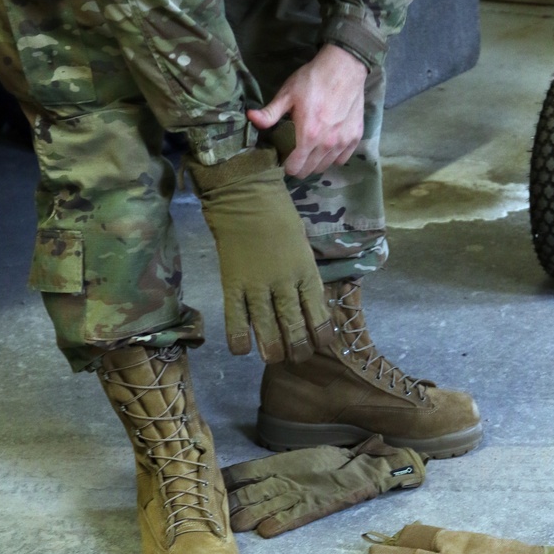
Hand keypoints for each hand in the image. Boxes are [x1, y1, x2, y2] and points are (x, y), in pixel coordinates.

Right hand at [187, 147, 327, 361]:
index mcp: (307, 273)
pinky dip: (239, 339)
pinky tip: (241, 349)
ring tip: (273, 358)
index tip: (318, 344)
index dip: (320, 335)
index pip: (319, 314)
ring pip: (268, 329)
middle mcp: (286, 284)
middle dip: (298, 349)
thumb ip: (303, 277)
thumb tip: (304, 305)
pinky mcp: (233, 285)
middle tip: (296, 358)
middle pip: (295, 327)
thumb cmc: (279, 216)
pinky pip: (236, 320)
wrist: (246, 195)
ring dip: (273, 350)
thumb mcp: (303, 247)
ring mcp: (258, 287)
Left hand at [248, 44, 367, 177]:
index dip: (287, 165)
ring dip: (316, 162)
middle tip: (296, 152)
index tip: (284, 156)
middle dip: (300, 166)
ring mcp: (342, 143)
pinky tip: (328, 145)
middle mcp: (326, 145)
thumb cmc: (313, 79)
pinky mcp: (355, 138)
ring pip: (325, 166)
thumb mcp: (288, 94)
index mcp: (307, 136)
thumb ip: (270, 112)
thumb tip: (250, 118)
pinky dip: (333, 156)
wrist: (344, 67)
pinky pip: (341, 159)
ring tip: (311, 149)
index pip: (295, 168)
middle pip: (309, 171)